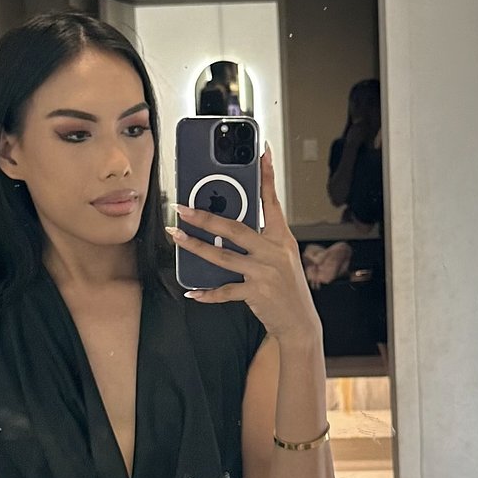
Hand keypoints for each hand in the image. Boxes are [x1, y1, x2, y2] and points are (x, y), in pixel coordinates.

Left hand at [169, 144, 322, 344]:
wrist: (300, 323)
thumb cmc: (287, 288)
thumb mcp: (281, 258)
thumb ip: (259, 241)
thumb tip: (226, 227)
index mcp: (282, 238)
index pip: (273, 201)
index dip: (267, 176)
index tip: (261, 153)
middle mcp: (274, 252)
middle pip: (235, 228)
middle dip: (206, 216)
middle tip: (183, 207)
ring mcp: (265, 273)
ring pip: (223, 256)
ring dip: (196, 246)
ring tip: (177, 236)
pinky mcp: (257, 293)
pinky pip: (225, 291)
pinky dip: (207, 293)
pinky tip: (193, 291)